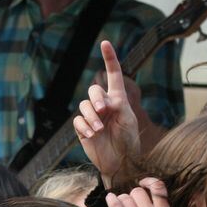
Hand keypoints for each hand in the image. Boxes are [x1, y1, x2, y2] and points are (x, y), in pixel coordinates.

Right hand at [74, 40, 139, 187]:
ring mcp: (92, 117)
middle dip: (97, 99)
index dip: (109, 59)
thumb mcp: (128, 120)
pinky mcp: (83, 129)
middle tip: (104, 110)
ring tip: (99, 129)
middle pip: (94, 90)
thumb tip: (104, 102)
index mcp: (118, 99)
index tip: (105, 43)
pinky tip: (92, 135)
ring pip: (83, 105)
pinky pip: (78, 121)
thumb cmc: (129, 142)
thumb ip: (118, 106)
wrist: (120, 163)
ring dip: (91, 116)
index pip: (113, 75)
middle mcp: (103, 105)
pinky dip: (84, 126)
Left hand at [107, 178, 182, 206]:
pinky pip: (114, 205)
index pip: (158, 187)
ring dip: (123, 201)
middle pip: (138, 192)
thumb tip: (166, 206)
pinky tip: (110, 199)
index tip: (144, 183)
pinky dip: (111, 199)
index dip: (150, 182)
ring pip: (125, 197)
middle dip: (135, 197)